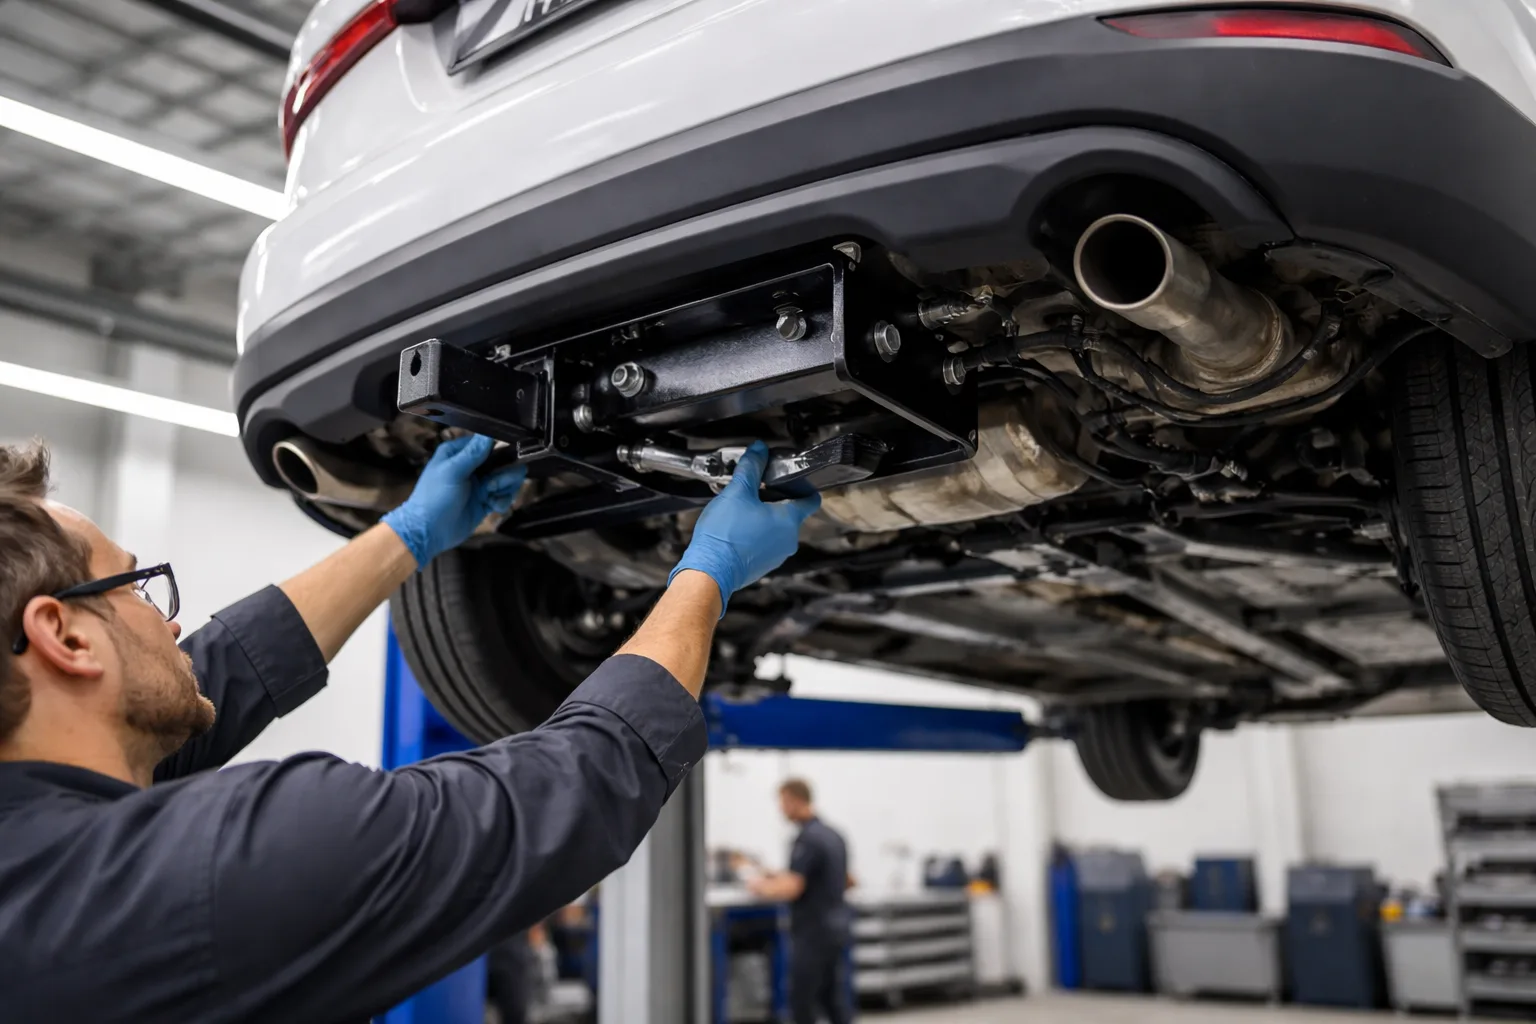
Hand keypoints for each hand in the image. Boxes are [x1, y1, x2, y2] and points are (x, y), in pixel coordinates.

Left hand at [382, 434, 526, 566]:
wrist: (429, 532)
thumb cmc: (434, 498)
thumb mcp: (452, 472)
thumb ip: (472, 453)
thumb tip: (489, 435)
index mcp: (458, 453)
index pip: (488, 443)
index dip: (499, 451)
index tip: (501, 462)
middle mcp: (471, 466)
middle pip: (503, 461)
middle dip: (505, 474)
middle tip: (493, 486)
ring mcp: (480, 484)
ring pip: (508, 478)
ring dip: (505, 488)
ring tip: (492, 498)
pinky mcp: (486, 501)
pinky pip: (505, 495)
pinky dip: (503, 501)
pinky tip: (493, 507)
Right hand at [668, 441, 820, 613]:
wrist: (710, 571)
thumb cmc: (725, 534)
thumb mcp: (737, 492)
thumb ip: (751, 467)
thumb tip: (760, 449)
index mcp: (789, 520)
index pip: (811, 500)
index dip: (804, 486)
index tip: (794, 480)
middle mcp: (789, 540)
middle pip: (790, 513)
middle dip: (774, 500)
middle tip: (754, 490)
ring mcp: (777, 556)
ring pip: (776, 529)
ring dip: (762, 518)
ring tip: (740, 509)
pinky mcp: (763, 566)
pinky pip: (764, 544)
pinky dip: (754, 534)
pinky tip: (735, 528)